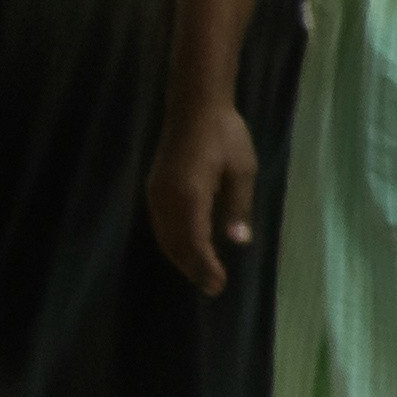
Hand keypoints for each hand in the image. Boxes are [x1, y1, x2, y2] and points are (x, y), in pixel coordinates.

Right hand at [144, 108, 257, 299]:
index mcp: (189, 195)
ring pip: (164, 236)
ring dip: (181, 257)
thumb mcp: (242, 170)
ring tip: (201, 274)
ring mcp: (156, 194)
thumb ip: (238, 207)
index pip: (194, 241)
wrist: (194, 108)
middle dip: (193, 268)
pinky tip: (186, 249)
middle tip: (212, 288)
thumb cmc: (225, 135)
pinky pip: (160, 224)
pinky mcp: (155, 189)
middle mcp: (166, 199)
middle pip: (175, 244)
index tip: (217, 285)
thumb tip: (238, 241)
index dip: (204, 266)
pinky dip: (172, 242)